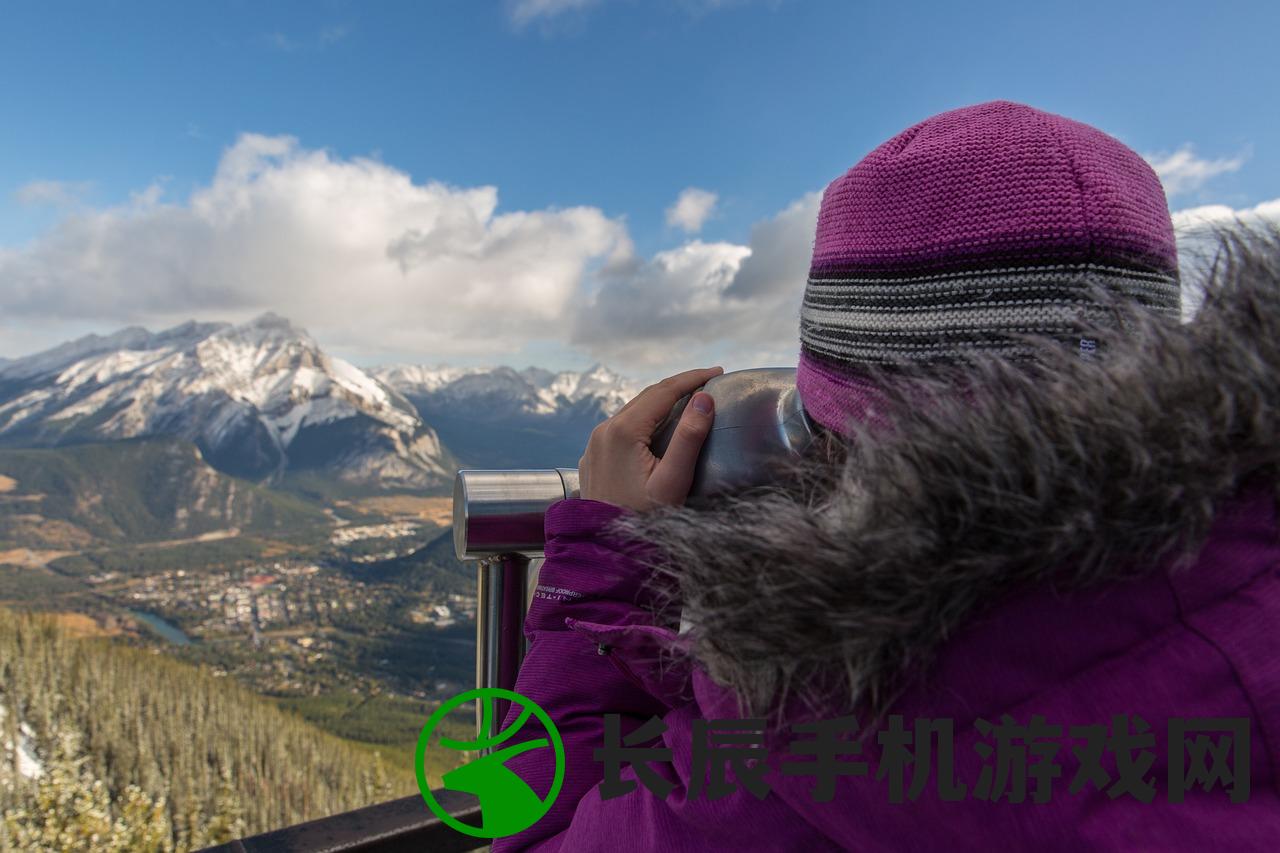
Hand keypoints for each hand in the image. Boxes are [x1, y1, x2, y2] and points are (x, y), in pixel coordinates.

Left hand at [578, 366, 722, 510]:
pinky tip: (658, 427)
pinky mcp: (592, 457)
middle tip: (708, 382)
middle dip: (678, 386)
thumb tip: (705, 399)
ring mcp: (594, 444)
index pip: (663, 391)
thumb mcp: (672, 481)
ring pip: (632, 411)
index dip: (692, 378)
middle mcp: (604, 430)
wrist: (605, 552)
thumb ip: (689, 439)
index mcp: (623, 430)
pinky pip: (620, 428)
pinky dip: (643, 419)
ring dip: (660, 402)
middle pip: (646, 397)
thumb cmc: (643, 519)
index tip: (717, 371)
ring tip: (688, 400)